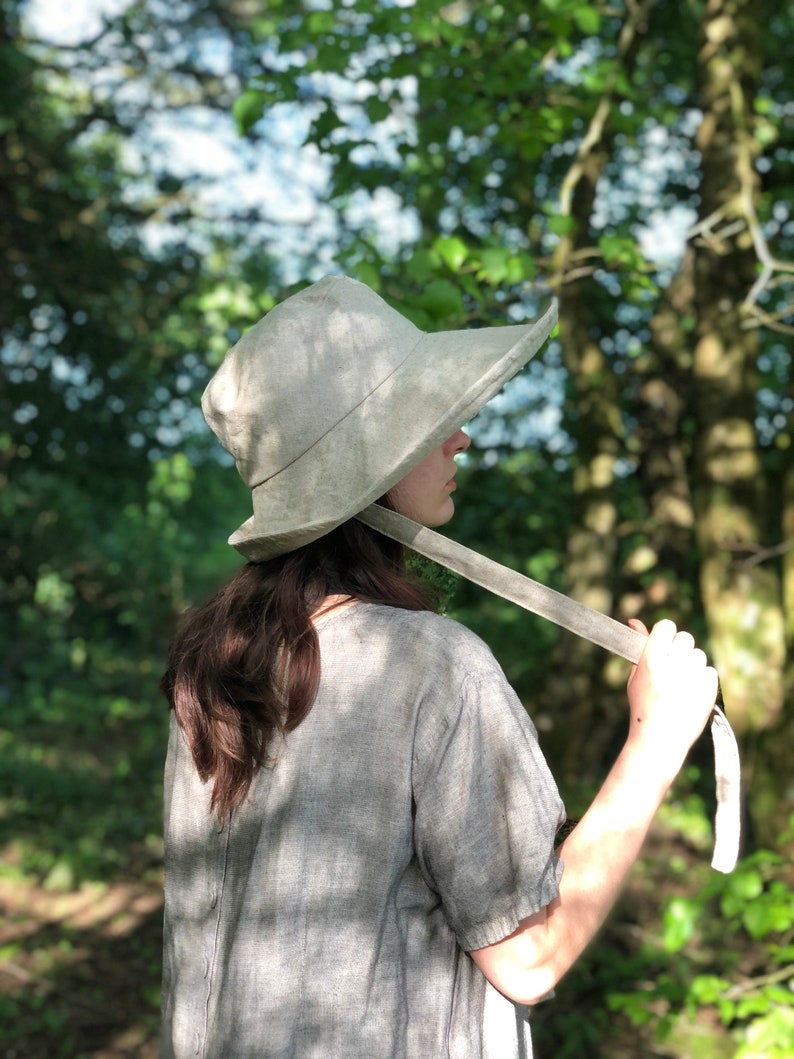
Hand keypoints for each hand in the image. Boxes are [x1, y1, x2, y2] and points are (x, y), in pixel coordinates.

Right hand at [625, 618, 717, 777]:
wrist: (660, 739)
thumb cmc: (643, 707)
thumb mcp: (635, 676)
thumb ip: (639, 647)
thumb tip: (635, 621)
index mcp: (652, 658)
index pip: (667, 626)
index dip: (665, 636)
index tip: (663, 646)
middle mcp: (673, 664)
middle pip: (685, 637)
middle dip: (678, 650)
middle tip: (671, 667)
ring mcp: (693, 675)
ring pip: (698, 654)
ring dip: (691, 665)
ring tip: (680, 685)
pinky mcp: (710, 688)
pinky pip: (710, 671)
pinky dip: (702, 680)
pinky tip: (690, 693)